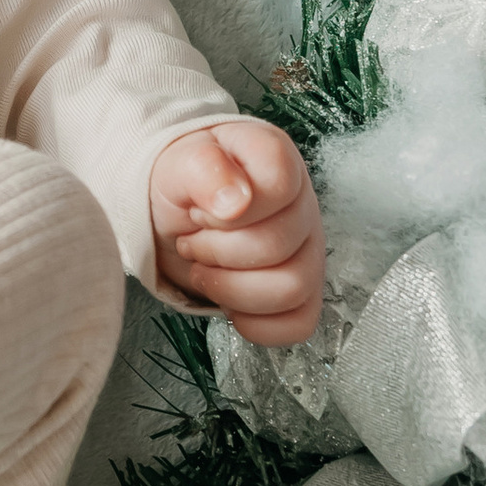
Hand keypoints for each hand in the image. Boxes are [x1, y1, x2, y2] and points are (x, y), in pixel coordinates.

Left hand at [149, 120, 324, 343]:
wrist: (176, 213)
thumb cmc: (184, 185)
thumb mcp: (177, 164)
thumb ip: (204, 168)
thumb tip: (235, 201)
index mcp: (276, 159)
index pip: (278, 187)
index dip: (230, 210)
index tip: (200, 211)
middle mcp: (302, 205)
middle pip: (278, 247)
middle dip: (216, 252)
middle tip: (192, 240)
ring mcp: (308, 252)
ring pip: (290, 290)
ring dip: (230, 288)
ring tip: (206, 268)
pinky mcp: (304, 294)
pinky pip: (296, 325)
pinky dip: (252, 322)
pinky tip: (229, 298)